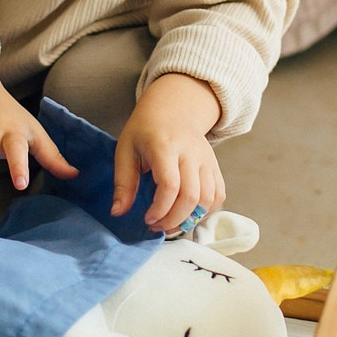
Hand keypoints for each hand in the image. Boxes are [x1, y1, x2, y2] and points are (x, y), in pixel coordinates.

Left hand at [113, 72, 225, 231]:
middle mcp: (191, 152)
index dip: (160, 209)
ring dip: (190, 220)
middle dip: (174, 220)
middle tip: (157, 226)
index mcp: (165, 146)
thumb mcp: (125, 150)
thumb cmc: (145, 131)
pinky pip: (218, 195)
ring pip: (208, 199)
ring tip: (171, 224)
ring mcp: (207, 159)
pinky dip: (205, 212)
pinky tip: (187, 215)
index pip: (170, 185)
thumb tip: (118, 212)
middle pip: (192, 196)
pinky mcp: (215, 166)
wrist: (172, 110)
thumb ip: (123, 182)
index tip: (147, 219)